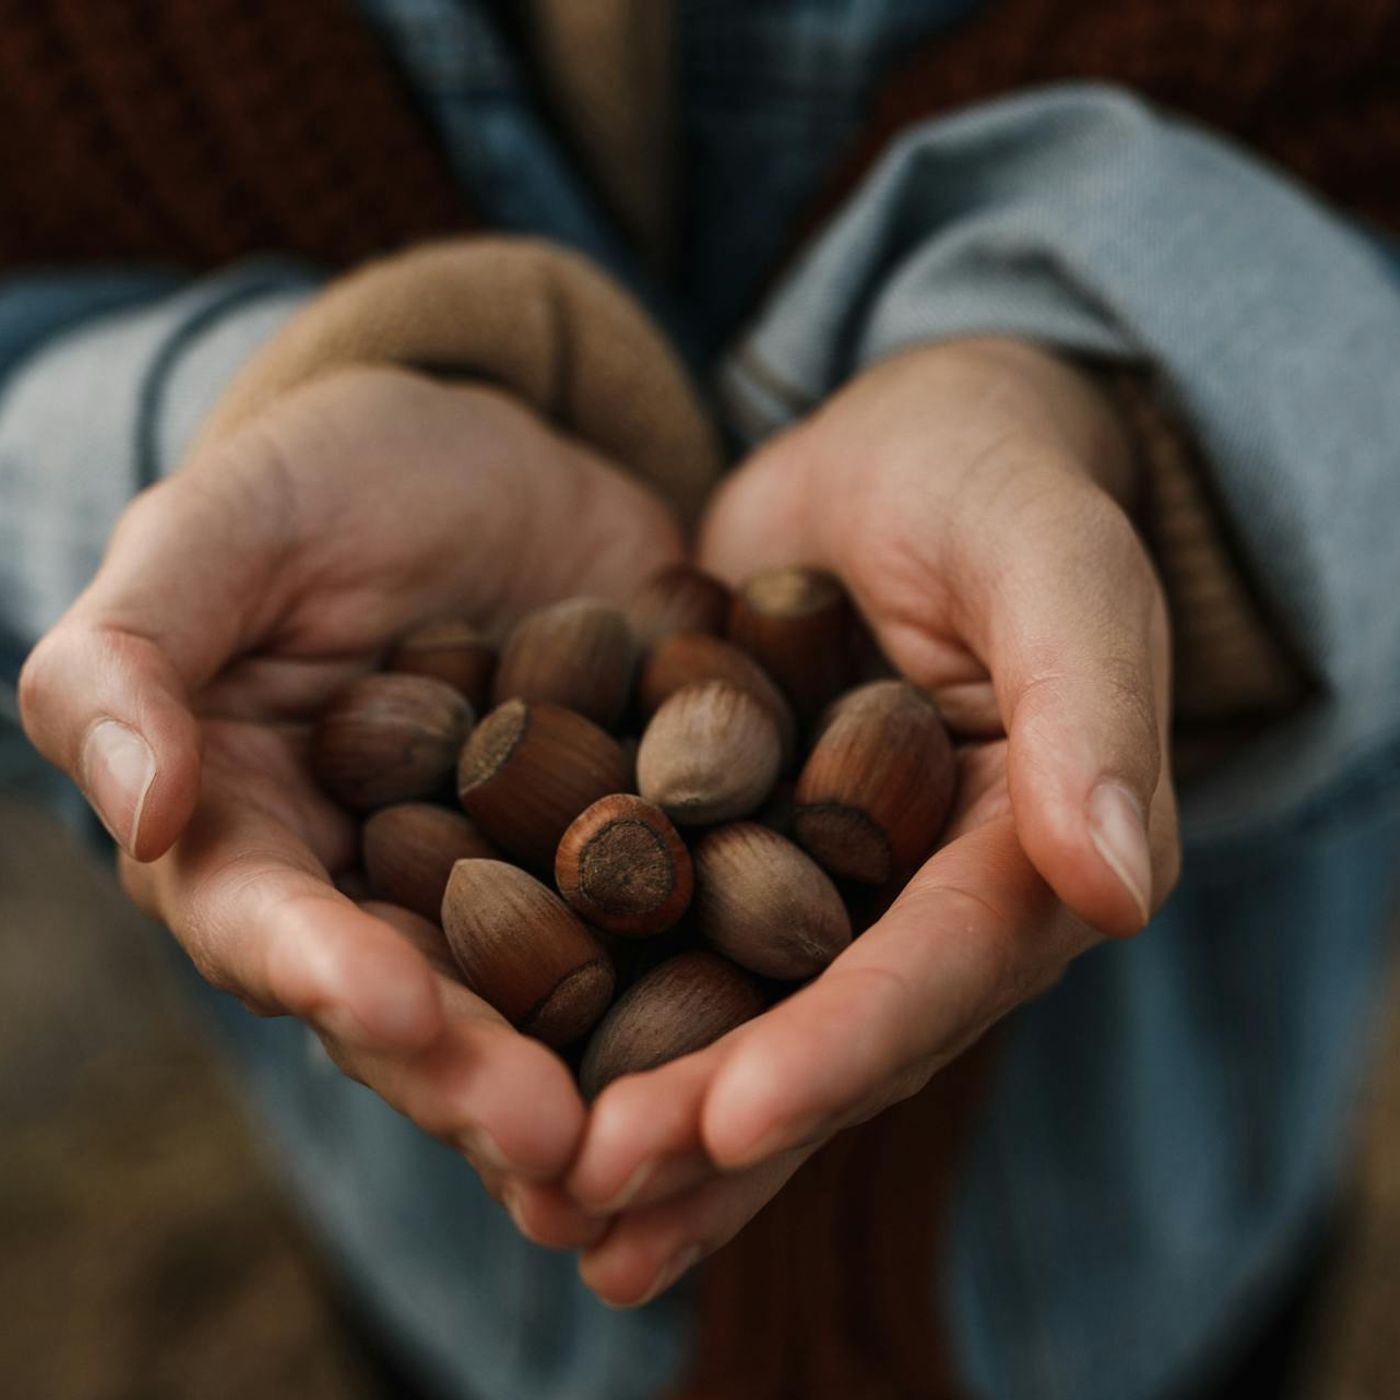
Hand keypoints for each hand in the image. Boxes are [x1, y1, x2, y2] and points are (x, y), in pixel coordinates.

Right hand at [19, 366, 681, 1206]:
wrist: (503, 457)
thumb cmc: (335, 479)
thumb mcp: (223, 530)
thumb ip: (132, 656)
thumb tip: (136, 811)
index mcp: (254, 837)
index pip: (268, 926)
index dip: (321, 973)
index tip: (392, 1009)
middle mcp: (381, 896)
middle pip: (416, 1009)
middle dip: (477, 1078)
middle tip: (556, 1144)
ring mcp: (516, 887)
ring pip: (544, 1006)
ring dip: (593, 1081)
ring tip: (655, 1139)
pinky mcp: (630, 857)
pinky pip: (665, 928)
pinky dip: (704, 986)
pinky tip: (762, 1038)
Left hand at [560, 338, 1179, 1303]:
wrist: (909, 449)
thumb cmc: (997, 484)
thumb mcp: (1056, 566)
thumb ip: (1091, 709)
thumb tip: (1120, 888)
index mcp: (1026, 861)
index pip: (935, 972)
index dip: (840, 1052)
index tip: (731, 1122)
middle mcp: (919, 904)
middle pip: (820, 1036)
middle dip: (711, 1131)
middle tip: (589, 1203)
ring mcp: (817, 888)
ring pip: (733, 1022)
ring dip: (644, 1123)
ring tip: (541, 1205)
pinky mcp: (726, 847)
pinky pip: (660, 943)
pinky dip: (592, 1014)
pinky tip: (504, 1081)